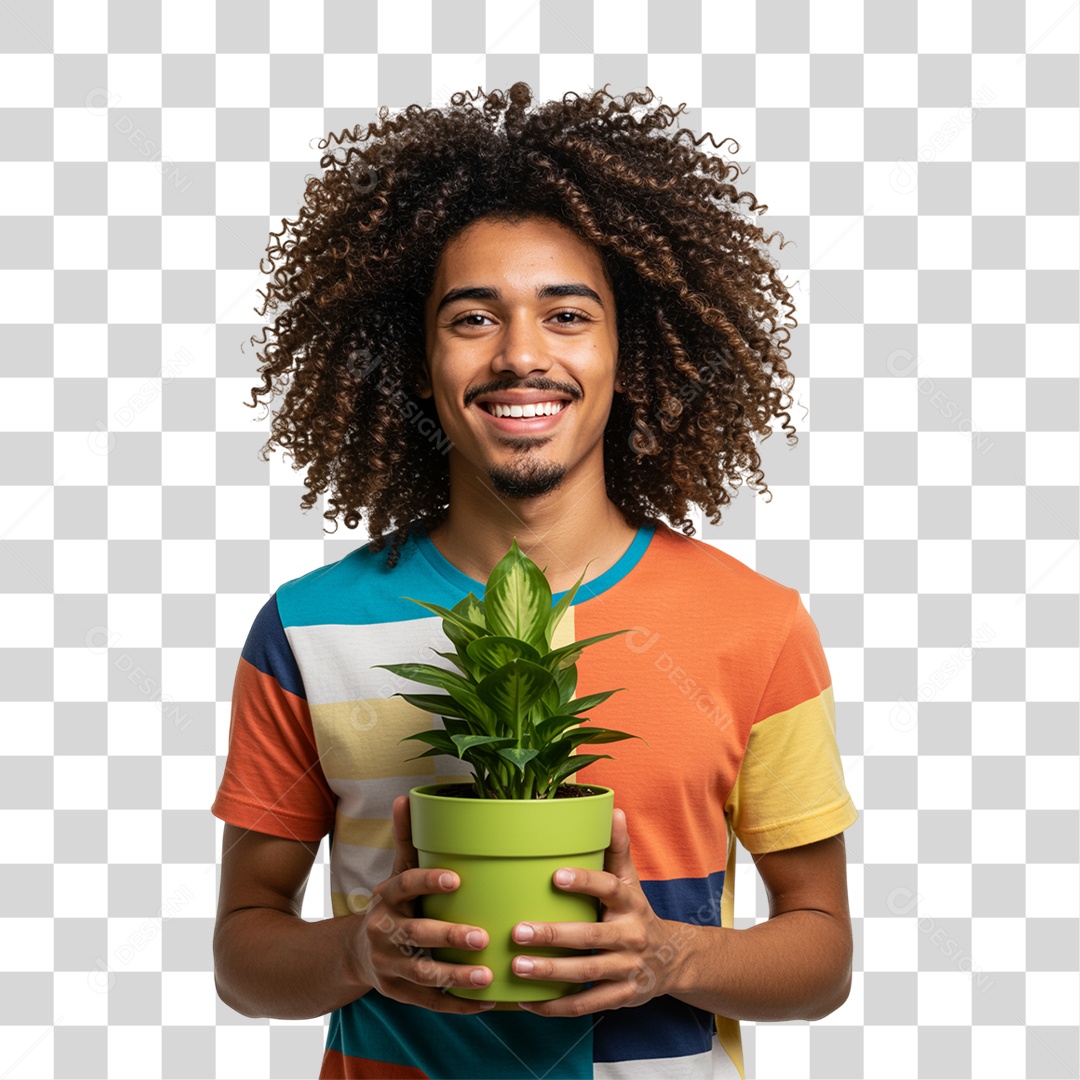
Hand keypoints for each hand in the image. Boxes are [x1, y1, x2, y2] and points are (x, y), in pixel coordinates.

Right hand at [348, 795, 495, 1012]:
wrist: (357, 954)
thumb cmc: (394, 905)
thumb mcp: (396, 873)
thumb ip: (407, 839)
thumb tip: (407, 797)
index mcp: (386, 898)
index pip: (405, 886)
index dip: (428, 882)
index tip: (457, 879)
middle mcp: (384, 933)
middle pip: (415, 935)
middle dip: (449, 937)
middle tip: (482, 936)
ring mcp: (389, 966)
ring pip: (423, 973)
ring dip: (455, 976)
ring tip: (487, 976)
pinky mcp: (399, 993)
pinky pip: (430, 1002)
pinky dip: (458, 1004)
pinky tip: (486, 1001)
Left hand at [510, 808, 675, 1015]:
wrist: (673, 959)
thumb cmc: (636, 911)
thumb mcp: (631, 880)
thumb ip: (617, 848)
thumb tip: (612, 809)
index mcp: (630, 902)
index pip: (609, 889)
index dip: (584, 882)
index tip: (554, 875)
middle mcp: (631, 936)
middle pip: (592, 937)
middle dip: (554, 936)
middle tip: (517, 931)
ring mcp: (627, 969)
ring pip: (586, 974)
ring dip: (550, 973)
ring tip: (517, 967)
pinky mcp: (622, 997)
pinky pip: (587, 1004)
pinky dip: (557, 1006)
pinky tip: (528, 1001)